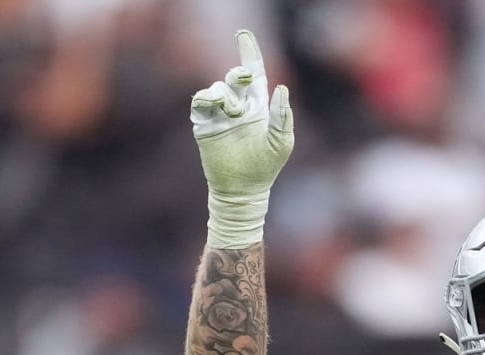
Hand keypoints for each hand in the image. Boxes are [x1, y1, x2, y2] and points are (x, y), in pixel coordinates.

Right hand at [190, 30, 292, 247]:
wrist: (242, 190)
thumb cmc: (265, 168)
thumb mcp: (281, 143)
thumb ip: (283, 117)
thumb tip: (282, 88)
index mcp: (257, 107)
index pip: (254, 74)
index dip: (249, 53)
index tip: (244, 35)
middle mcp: (237, 106)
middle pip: (235, 77)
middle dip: (239, 73)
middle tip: (245, 78)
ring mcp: (219, 114)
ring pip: (218, 88)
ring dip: (226, 94)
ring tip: (234, 113)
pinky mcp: (204, 123)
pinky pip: (201, 100)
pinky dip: (208, 98)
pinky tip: (218, 107)